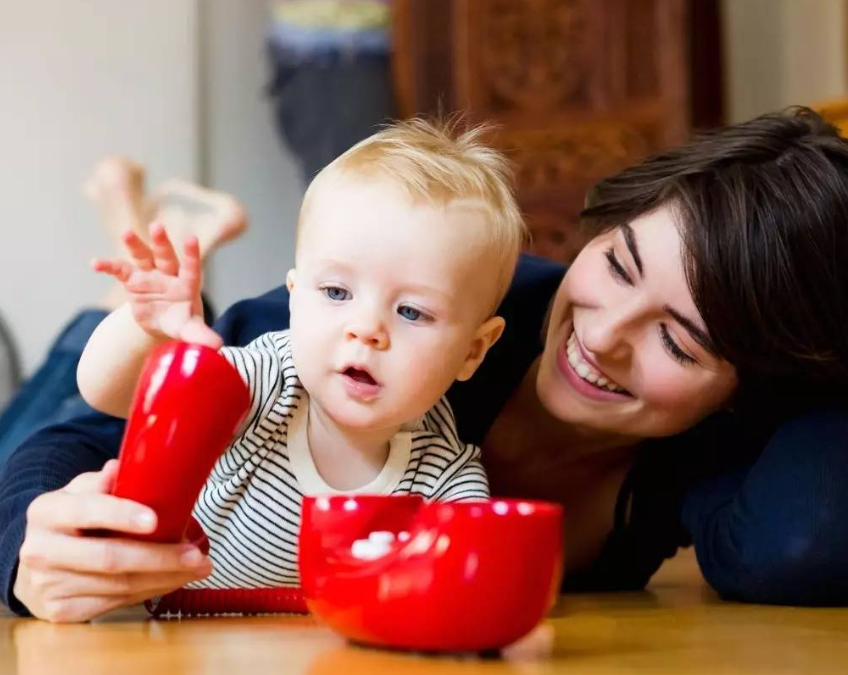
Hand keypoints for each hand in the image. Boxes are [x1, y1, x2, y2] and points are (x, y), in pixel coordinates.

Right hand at [14, 460, 213, 622]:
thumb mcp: (81, 493)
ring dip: (164, 578)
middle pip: (108, 557)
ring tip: (197, 568)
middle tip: (196, 555)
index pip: (86, 510)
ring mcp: (48, 585)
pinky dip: (150, 592)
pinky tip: (173, 580)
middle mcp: (40, 550)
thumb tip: (119, 469)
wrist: (37, 562)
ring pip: (117, 585)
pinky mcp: (60, 611)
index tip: (156, 519)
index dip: (122, 515)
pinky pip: (115, 603)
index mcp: (47, 511)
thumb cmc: (73, 520)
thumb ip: (102, 481)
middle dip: (159, 558)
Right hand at [91, 222, 221, 348]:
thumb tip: (217, 345)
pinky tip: (95, 263)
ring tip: (127, 233)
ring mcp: (149, 274)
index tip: (191, 238)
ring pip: (143, 255)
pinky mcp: (132, 280)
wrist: (161, 322)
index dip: (191, 254)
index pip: (191, 267)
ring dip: (135, 244)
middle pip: (166, 256)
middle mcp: (169, 274)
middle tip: (157, 226)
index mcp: (187, 284)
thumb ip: (201, 335)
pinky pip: (119, 269)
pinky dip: (108, 265)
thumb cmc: (181, 322)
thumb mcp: (190, 330)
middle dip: (161, 242)